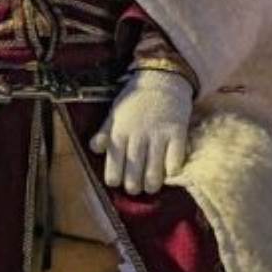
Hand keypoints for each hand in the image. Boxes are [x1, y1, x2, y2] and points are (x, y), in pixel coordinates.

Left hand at [90, 70, 191, 194]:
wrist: (162, 81)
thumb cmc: (134, 100)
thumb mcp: (114, 113)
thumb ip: (104, 132)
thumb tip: (94, 149)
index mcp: (120, 130)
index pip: (114, 158)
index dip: (113, 175)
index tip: (113, 184)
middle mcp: (138, 134)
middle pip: (134, 167)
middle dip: (133, 184)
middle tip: (133, 190)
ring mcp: (159, 134)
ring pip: (155, 167)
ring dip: (152, 182)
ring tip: (150, 189)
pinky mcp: (177, 133)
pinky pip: (176, 157)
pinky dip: (172, 169)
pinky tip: (170, 175)